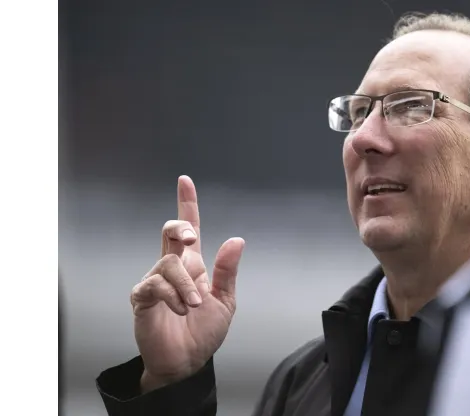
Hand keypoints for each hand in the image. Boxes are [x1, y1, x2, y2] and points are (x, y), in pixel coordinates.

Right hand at [130, 175, 244, 391]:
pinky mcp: (142, 299)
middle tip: (190, 238)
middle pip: (169, 233)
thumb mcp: (225, 300)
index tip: (185, 181)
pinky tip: (182, 309)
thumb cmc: (204, 332)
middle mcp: (173, 268)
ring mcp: (156, 282)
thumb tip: (236, 240)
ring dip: (185, 285)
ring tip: (195, 306)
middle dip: (178, 227)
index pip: (189, 229)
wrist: (187, 362)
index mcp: (193, 266)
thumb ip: (227, 271)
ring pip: (167, 263)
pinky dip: (172, 296)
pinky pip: (153, 285)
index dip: (187, 205)